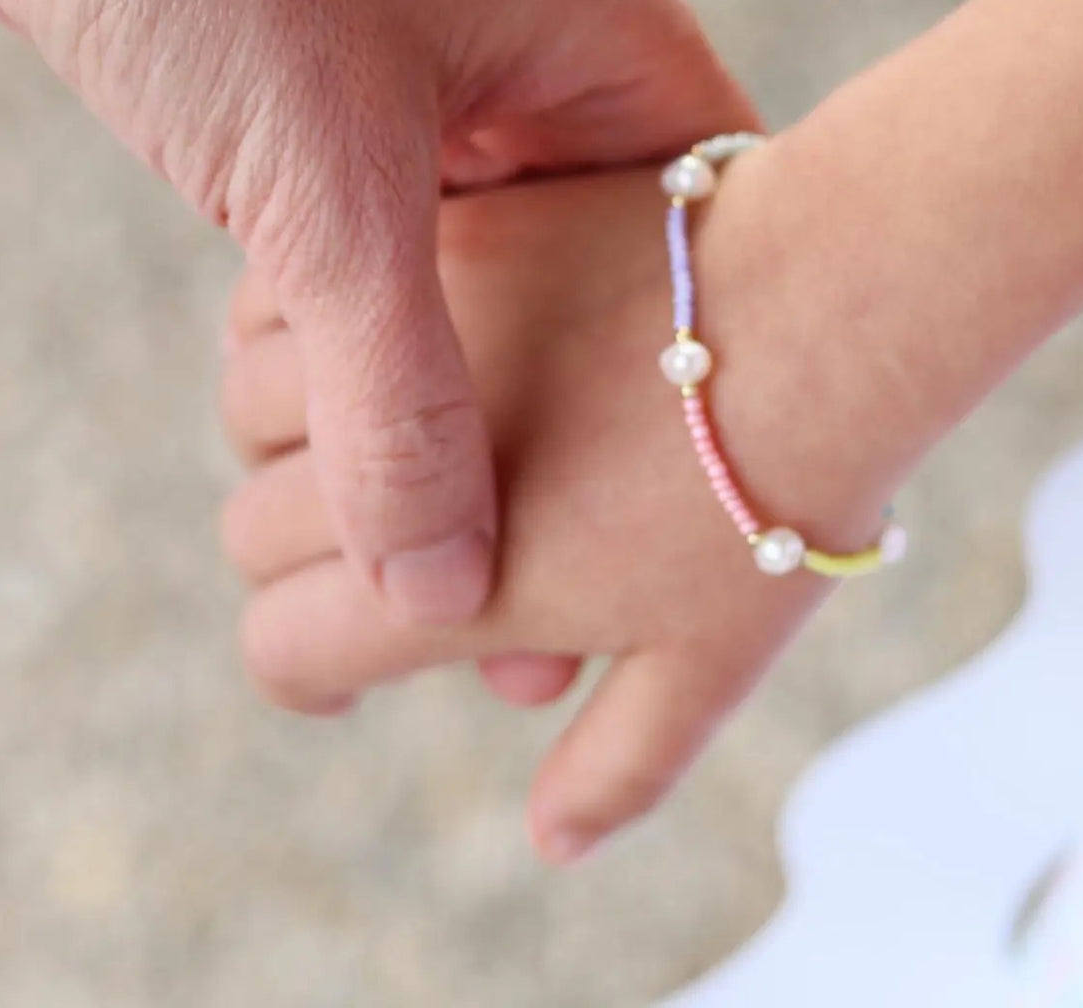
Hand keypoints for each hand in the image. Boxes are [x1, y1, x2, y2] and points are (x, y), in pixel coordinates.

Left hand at [0, 0, 756, 627]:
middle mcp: (523, 58)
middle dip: (563, 429)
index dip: (697, 395)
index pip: (706, 240)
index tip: (673, 535)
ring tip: (449, 546)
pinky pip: (361, 251)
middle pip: (585, 281)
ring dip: (449, 392)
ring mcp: (410, 77)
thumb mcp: (328, 182)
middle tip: (538, 592)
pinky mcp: (300, 98)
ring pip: (463, 276)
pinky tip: (346, 432)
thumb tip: (440, 584)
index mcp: (597, 39)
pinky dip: (355, 341)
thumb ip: (397, 395)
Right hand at [221, 151, 906, 861]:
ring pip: (254, 402)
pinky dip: (322, 331)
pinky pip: (309, 297)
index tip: (346, 671)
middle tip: (392, 547)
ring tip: (385, 437)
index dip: (312, 671)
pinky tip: (398, 335)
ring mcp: (409, 328)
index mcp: (459, 580)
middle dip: (303, 556)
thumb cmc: (783, 482)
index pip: (289, 644)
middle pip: (252, 529)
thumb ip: (619, 761)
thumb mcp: (716, 652)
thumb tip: (552, 844)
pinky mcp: (433, 238)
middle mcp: (400, 454)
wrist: (830, 298)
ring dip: (296, 436)